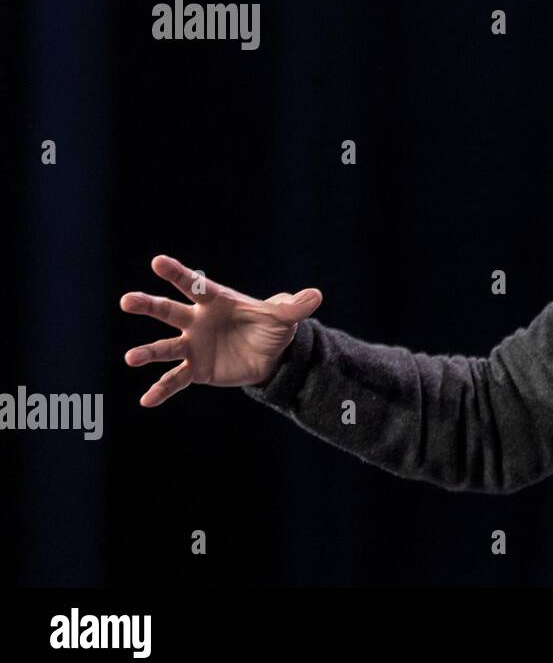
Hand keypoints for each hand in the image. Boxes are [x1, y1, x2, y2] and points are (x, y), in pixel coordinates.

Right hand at [119, 254, 322, 407]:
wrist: (270, 356)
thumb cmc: (270, 327)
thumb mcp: (284, 318)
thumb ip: (294, 308)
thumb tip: (316, 296)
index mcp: (216, 301)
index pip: (195, 285)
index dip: (177, 273)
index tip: (157, 261)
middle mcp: (197, 321)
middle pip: (169, 310)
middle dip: (149, 305)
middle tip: (127, 300)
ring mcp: (193, 345)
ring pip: (165, 346)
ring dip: (148, 351)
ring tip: (131, 358)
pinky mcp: (195, 369)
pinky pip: (175, 379)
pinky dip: (161, 389)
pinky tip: (146, 400)